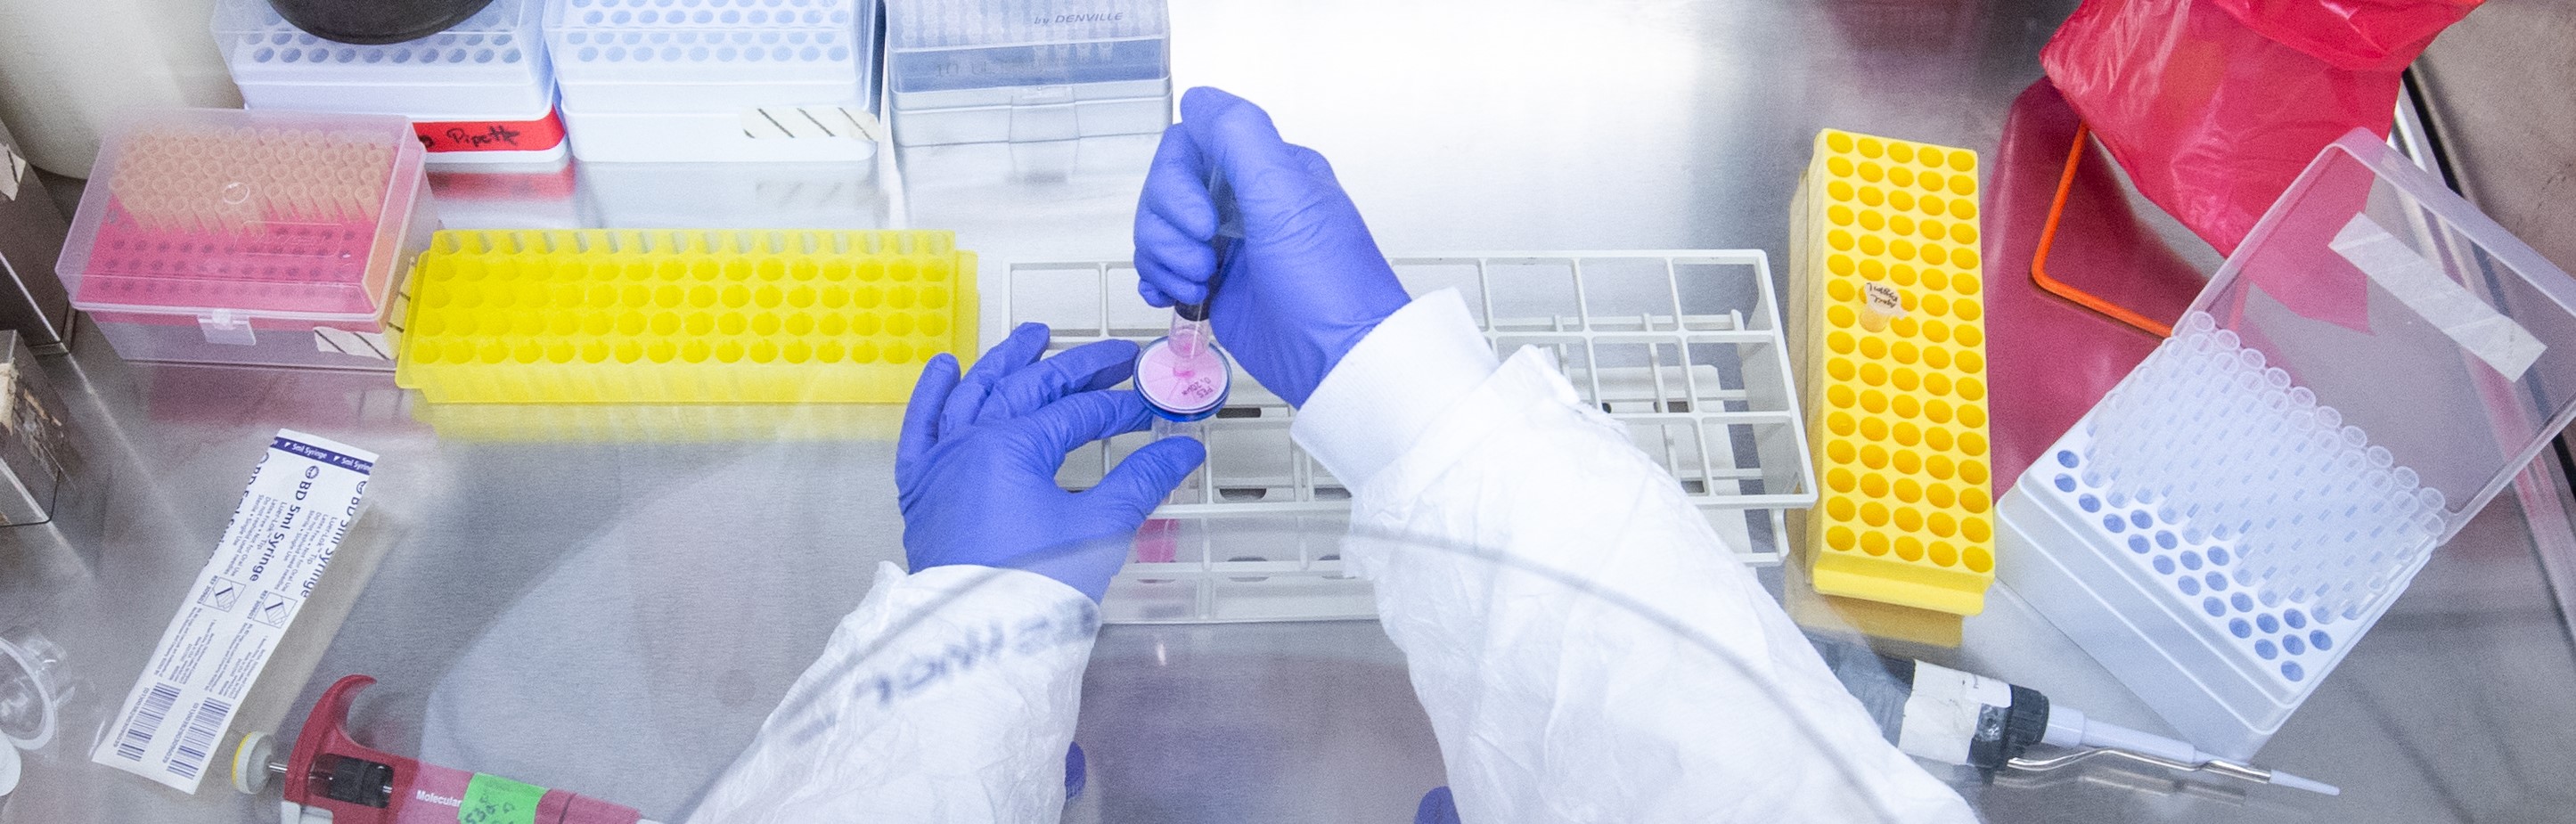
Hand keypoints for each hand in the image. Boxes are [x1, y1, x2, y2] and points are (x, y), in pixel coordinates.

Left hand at [897, 323, 1206, 600]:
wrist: (977, 641)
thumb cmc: (1037, 587)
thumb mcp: (1099, 529)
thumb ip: (1141, 481)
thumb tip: (1183, 450)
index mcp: (1011, 447)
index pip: (1075, 413)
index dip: (1118, 407)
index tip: (1148, 406)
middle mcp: (969, 441)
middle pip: (1029, 388)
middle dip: (1076, 368)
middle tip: (1114, 355)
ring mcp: (939, 461)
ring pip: (972, 393)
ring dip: (1005, 361)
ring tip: (1034, 336)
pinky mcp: (919, 487)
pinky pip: (919, 428)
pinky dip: (930, 395)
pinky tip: (945, 368)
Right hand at [1134, 87, 1411, 406]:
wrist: (1340, 361)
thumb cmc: (1328, 284)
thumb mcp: (1287, 196)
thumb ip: (1239, 136)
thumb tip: (1197, 100)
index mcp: (1267, 170)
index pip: (1188, 147)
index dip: (1177, 185)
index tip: (1205, 224)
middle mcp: (1244, 202)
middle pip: (1163, 191)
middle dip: (1169, 230)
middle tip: (1206, 262)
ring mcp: (1227, 245)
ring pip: (1157, 230)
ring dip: (1165, 259)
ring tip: (1202, 286)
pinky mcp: (1215, 286)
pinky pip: (1162, 268)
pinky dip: (1158, 280)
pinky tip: (1174, 296)